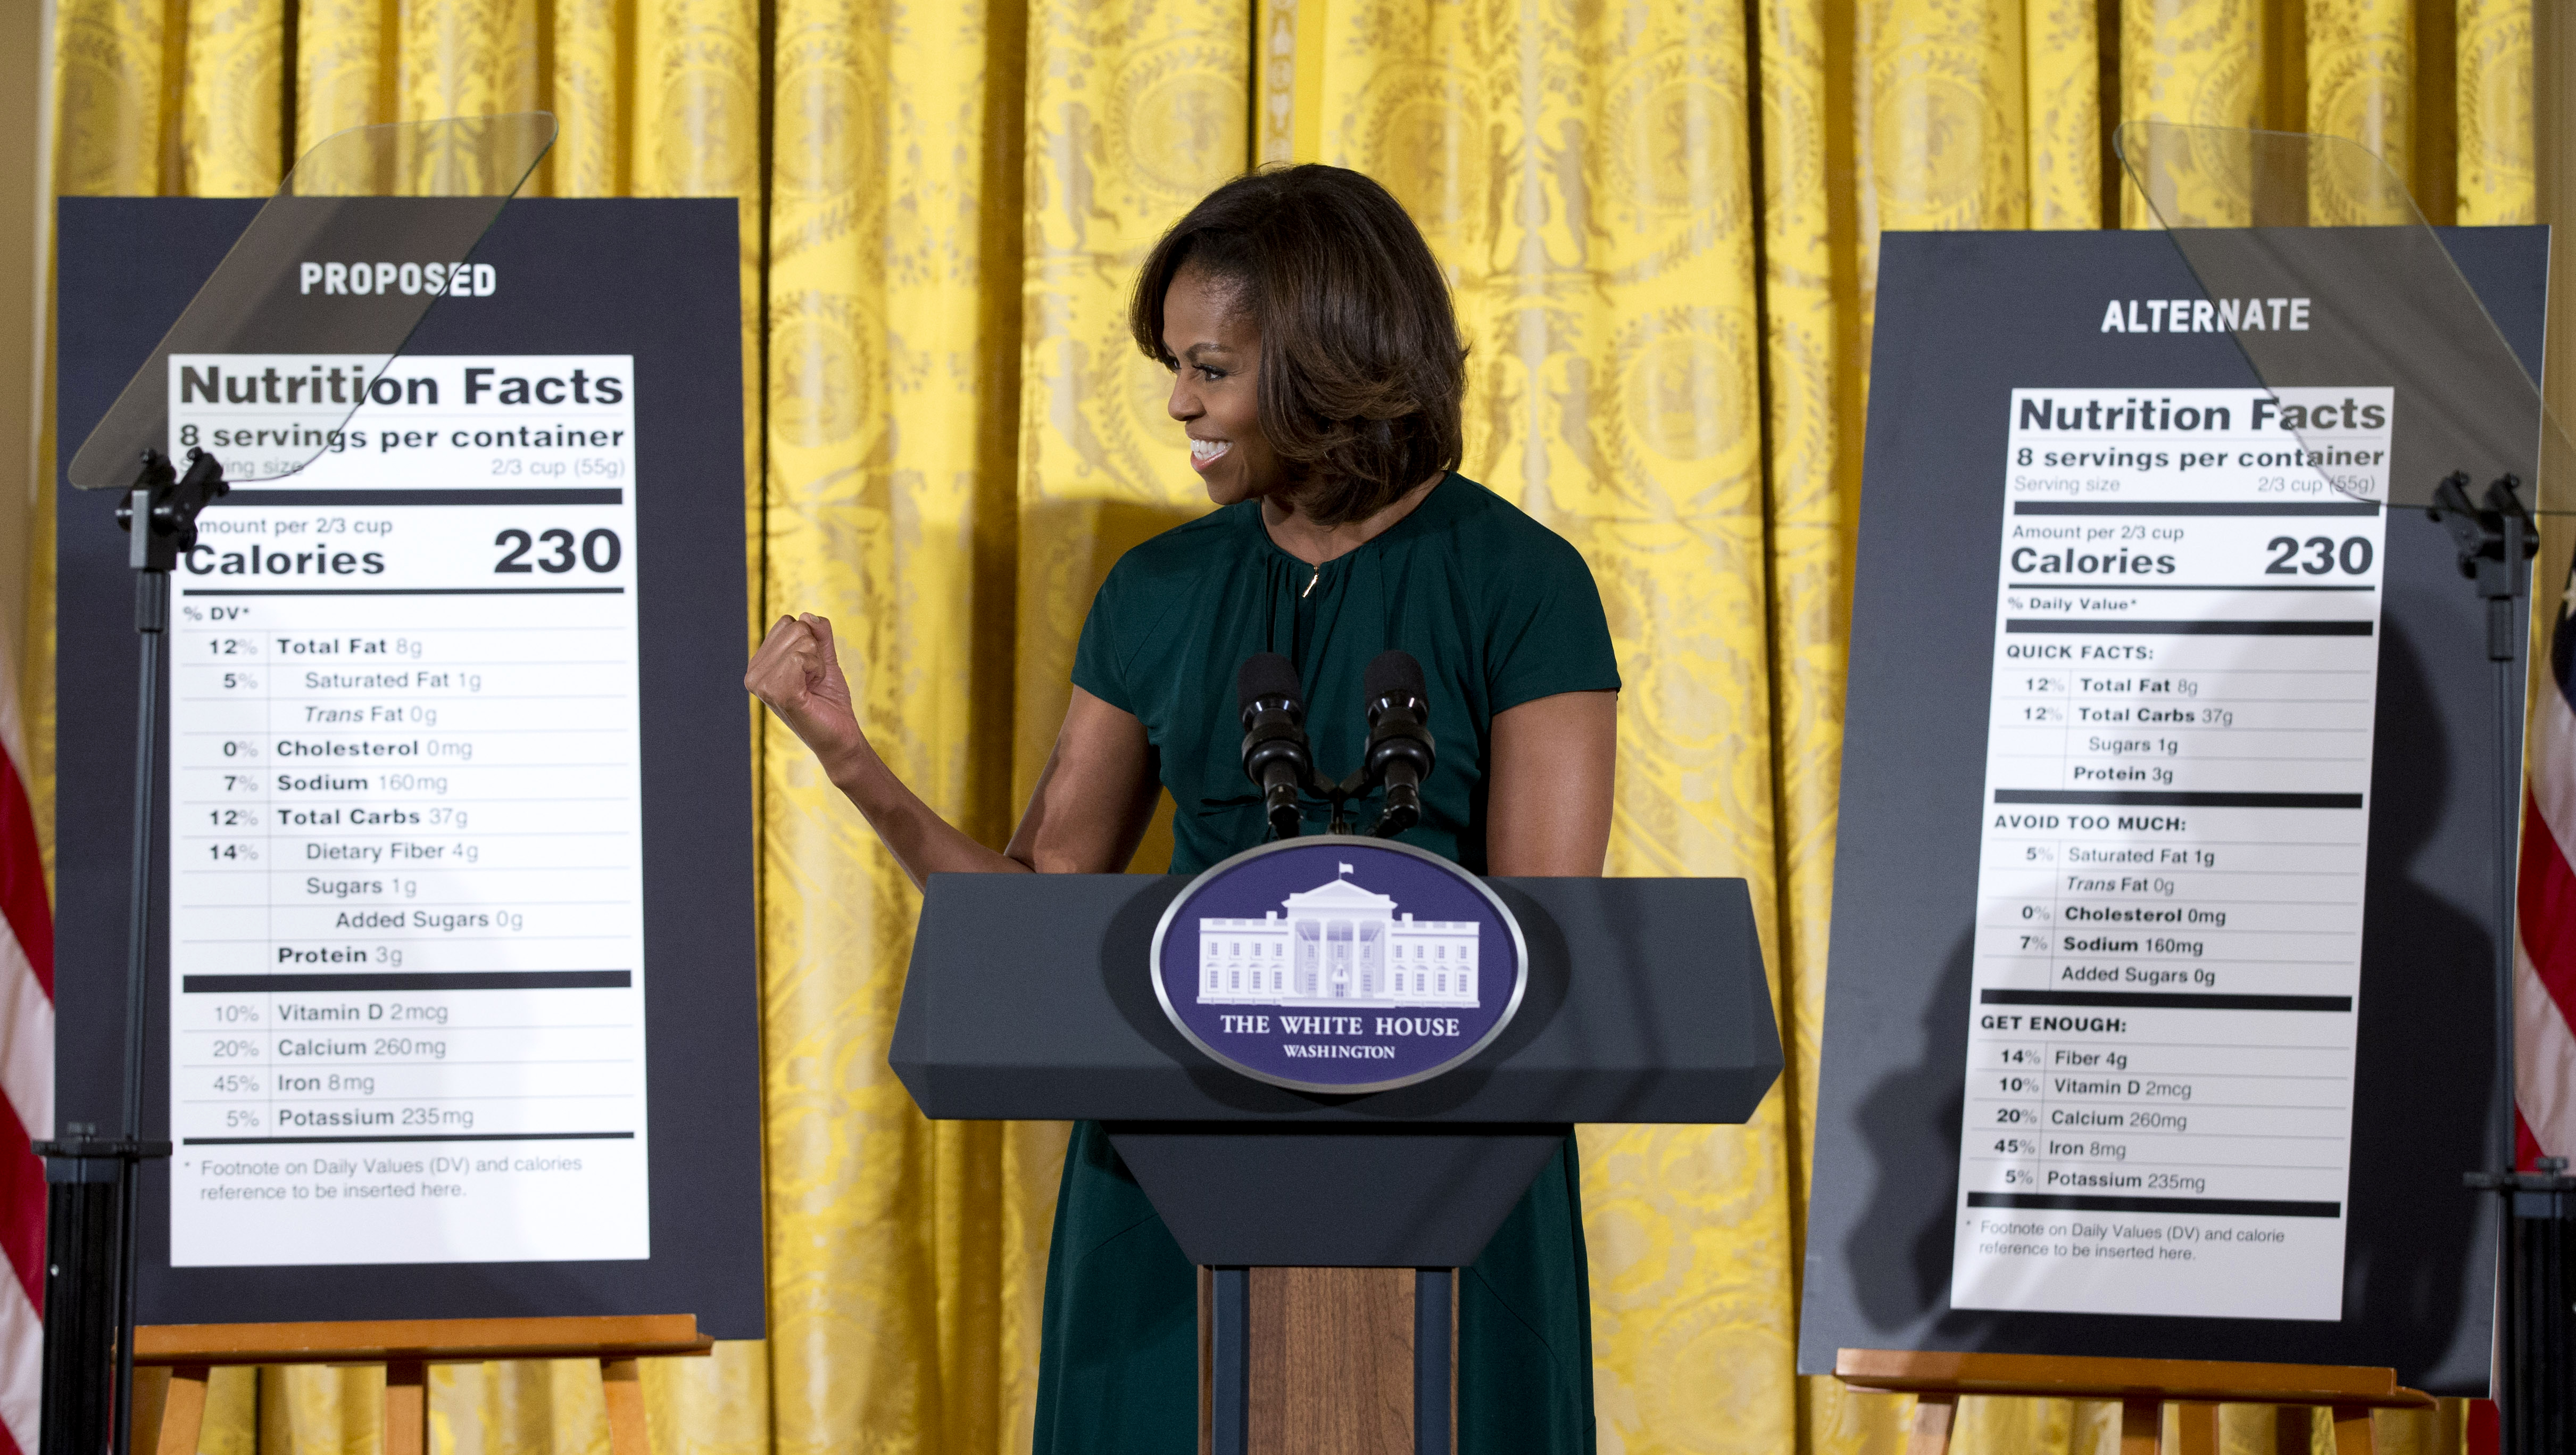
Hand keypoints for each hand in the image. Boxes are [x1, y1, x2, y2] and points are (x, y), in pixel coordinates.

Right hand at [745, 613, 863, 769]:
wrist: (840, 736)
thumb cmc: (830, 701)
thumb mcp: (825, 659)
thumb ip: (819, 635)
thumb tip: (808, 615)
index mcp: (759, 664)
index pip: (787, 622)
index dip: (810, 642)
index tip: (810, 670)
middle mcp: (754, 673)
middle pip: (794, 627)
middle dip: (814, 651)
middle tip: (813, 680)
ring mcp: (762, 684)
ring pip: (801, 640)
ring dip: (817, 662)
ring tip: (812, 686)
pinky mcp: (777, 692)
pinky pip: (802, 656)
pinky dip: (818, 669)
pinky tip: (812, 690)